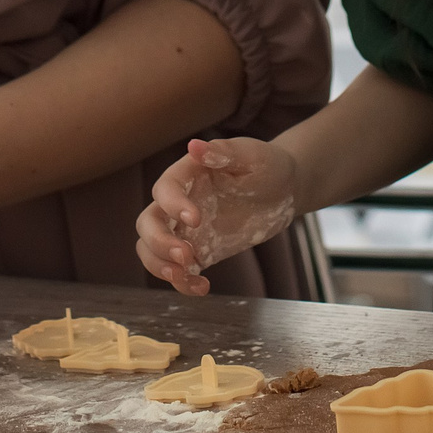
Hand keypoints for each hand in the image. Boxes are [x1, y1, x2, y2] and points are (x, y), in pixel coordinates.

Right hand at [135, 137, 298, 296]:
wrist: (284, 190)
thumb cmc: (267, 165)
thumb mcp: (252, 155)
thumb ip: (224, 152)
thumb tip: (194, 146)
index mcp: (188, 174)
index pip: (165, 189)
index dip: (172, 205)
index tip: (196, 219)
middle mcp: (179, 201)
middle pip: (148, 222)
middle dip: (158, 242)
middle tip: (186, 256)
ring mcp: (186, 229)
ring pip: (151, 249)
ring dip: (160, 266)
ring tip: (186, 274)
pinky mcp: (199, 250)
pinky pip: (178, 269)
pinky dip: (183, 282)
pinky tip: (203, 286)